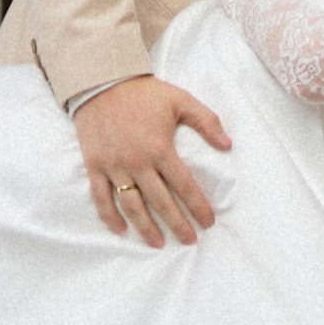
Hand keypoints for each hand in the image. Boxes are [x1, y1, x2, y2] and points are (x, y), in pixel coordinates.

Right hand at [73, 74, 232, 248]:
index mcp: (160, 148)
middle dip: (177, 224)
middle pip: (160, 202)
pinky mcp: (95, 165)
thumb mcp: (181, 100)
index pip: (184, 186)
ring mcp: (114, 166)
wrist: (102, 80)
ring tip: (158, 244)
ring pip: (131, 205)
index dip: (198, 206)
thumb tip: (227, 145)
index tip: (208, 222)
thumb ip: (206, 122)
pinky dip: (110, 217)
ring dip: (146, 228)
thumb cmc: (144, 92)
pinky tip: (122, 230)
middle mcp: (137, 162)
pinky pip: (101, 197)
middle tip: (190, 240)